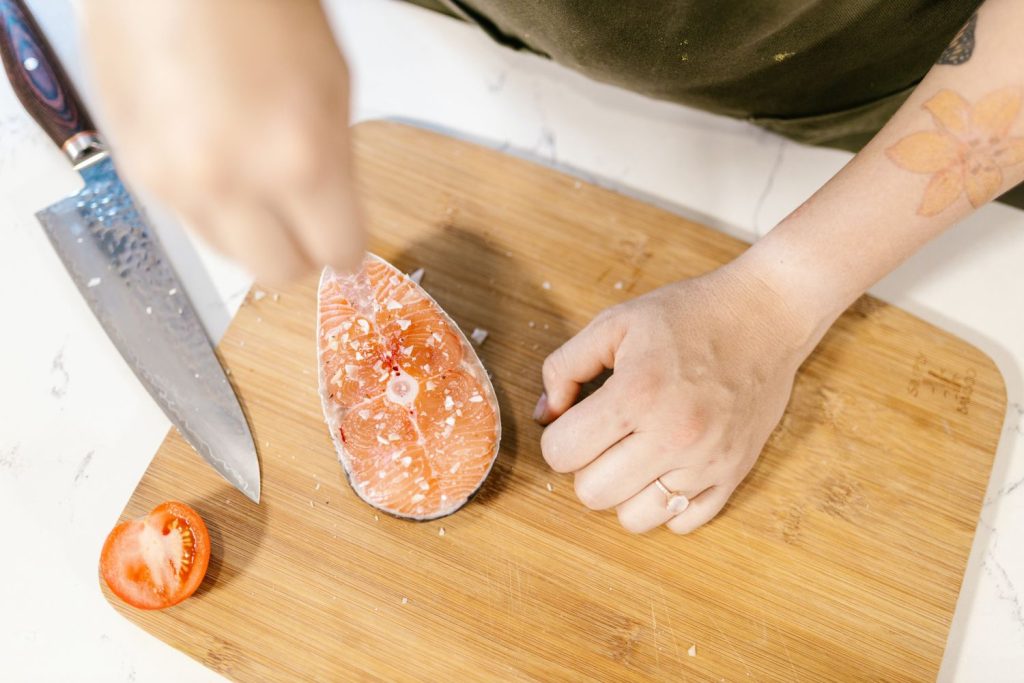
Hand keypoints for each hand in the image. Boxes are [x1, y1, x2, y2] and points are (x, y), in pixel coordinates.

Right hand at [81, 0, 362, 285]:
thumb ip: (336, 159)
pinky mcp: (134, 166)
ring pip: (227, 253)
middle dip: (299, 254)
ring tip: (256, 183)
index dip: (347, 249)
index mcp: (301, 159)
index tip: (346, 244)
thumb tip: (332, 207)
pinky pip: (185, 218)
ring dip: (251, 233)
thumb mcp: (332, 81)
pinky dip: (207, 204)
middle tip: (304, 227)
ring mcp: (176, 180)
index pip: (337, 252)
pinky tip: (214, 157)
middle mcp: (234, 182)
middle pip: (278, 272)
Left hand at [536, 259, 821, 533]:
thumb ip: (565, 367)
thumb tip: (547, 415)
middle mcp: (673, 436)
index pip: (562, 453)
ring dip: (625, 492)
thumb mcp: (615, 324)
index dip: (559, 436)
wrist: (765, 315)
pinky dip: (668, 504)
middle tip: (607, 437)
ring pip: (635, 519)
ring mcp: (707, 461)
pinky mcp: (734, 475)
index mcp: (636, 394)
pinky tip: (669, 466)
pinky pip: (684, 523)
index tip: (577, 420)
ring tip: (638, 455)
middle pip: (592, 493)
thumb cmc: (687, 315)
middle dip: (587, 467)